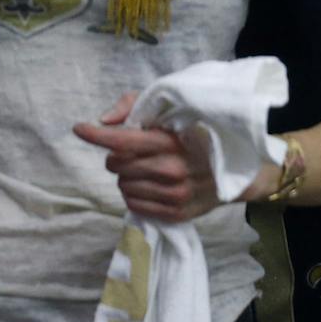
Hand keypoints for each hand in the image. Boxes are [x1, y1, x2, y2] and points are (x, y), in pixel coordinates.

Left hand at [73, 91, 223, 223]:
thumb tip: (104, 121)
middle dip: (119, 156)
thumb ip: (138, 108)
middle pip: (116, 164)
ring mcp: (174, 194)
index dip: (97, 134)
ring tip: (149, 170)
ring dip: (128, 177)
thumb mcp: (177, 114)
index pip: (124, 140)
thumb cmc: (202, 138)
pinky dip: (136, 194)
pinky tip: (153, 185)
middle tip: (136, 153)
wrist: (241, 172)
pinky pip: (133, 205)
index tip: (80, 128)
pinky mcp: (175, 213)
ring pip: (123, 186)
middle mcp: (172, 170)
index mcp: (172, 142)